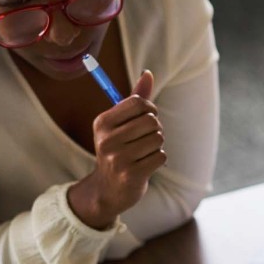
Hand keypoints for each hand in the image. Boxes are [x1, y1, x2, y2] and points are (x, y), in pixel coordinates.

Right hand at [68, 70, 166, 228]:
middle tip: (146, 138)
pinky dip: (158, 159)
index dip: (150, 108)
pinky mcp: (131, 175)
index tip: (147, 117)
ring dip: (157, 145)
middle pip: (152, 120)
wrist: (108, 189)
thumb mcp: (120, 124)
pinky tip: (145, 165)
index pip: (138, 102)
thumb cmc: (118, 150)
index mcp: (102, 123)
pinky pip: (161, 156)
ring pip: (158, 138)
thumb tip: (148, 73)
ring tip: (144, 153)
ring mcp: (118, 159)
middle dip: (156, 128)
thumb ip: (135, 99)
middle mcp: (106, 140)